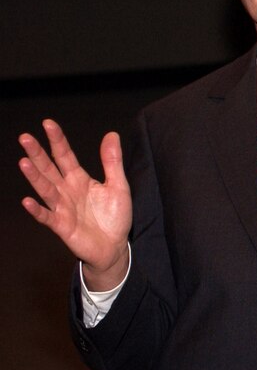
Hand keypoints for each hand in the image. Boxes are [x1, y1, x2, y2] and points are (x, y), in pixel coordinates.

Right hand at [18, 119, 131, 289]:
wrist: (115, 246)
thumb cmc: (114, 216)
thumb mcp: (119, 186)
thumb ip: (112, 162)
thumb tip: (112, 134)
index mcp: (79, 179)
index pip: (65, 156)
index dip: (57, 140)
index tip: (48, 123)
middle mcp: (66, 191)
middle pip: (49, 169)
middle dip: (37, 154)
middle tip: (25, 137)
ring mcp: (62, 208)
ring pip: (45, 190)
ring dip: (34, 177)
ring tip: (23, 162)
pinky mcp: (62, 226)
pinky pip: (47, 217)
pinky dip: (37, 210)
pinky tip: (27, 201)